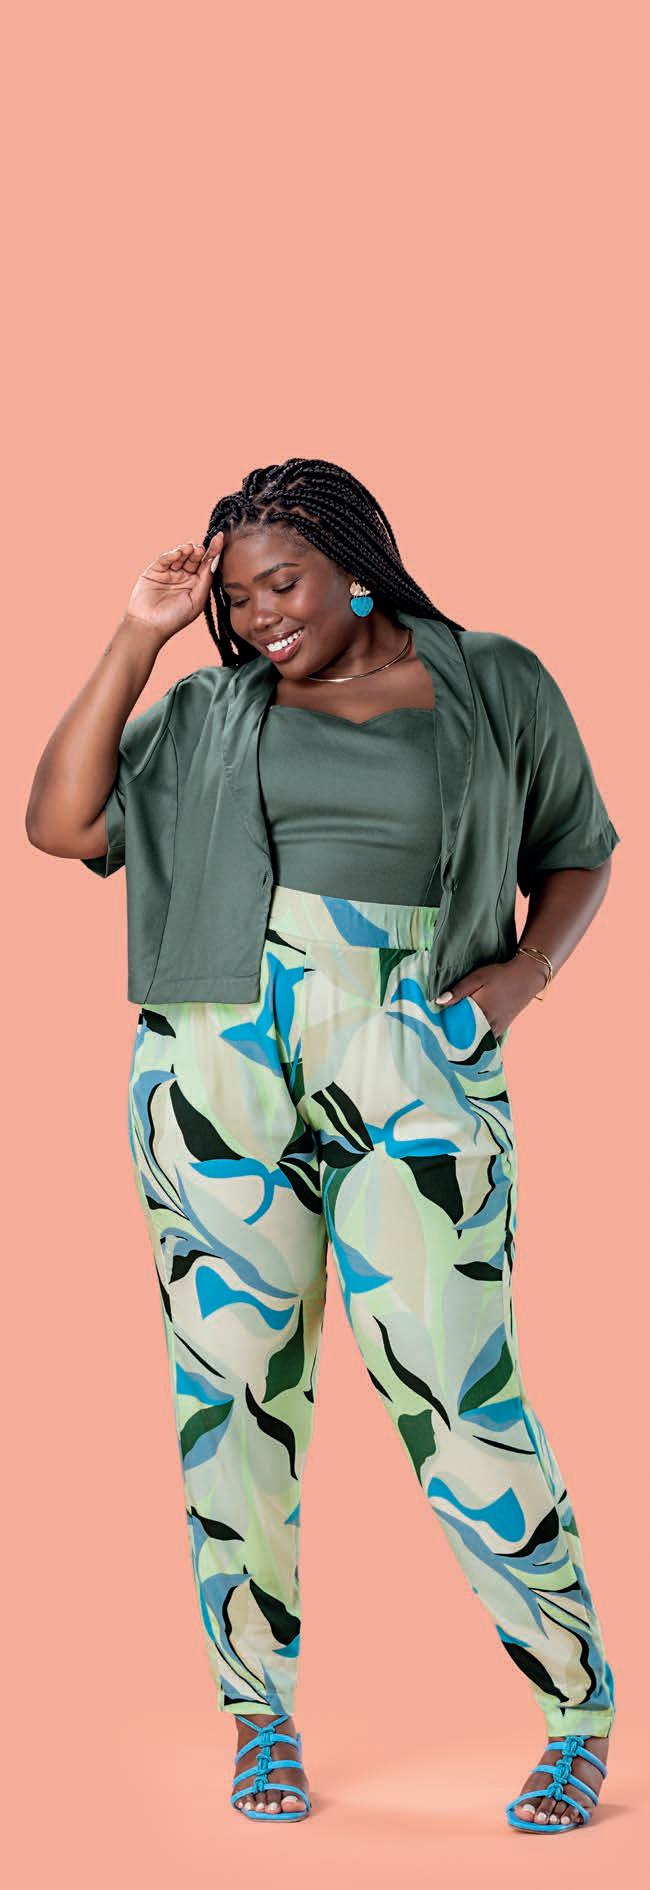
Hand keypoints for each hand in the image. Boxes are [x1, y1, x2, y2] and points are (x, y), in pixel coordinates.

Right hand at [122, 531, 224, 647]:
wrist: (149, 626)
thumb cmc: (175, 618)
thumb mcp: (196, 601)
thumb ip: (205, 581)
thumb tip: (214, 561)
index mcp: (196, 584)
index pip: (207, 564)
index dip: (214, 551)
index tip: (220, 538)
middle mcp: (184, 576)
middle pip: (194, 558)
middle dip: (199, 551)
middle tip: (200, 549)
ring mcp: (169, 573)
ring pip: (180, 556)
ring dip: (186, 550)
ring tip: (190, 549)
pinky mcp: (155, 571)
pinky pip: (165, 559)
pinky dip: (171, 555)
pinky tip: (177, 554)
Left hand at [436, 951, 547, 1038]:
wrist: (527, 977)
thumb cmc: (500, 975)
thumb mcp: (478, 977)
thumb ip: (459, 990)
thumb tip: (438, 1002)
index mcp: (480, 1011)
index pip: (456, 1026)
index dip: (443, 1031)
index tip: (431, 1033)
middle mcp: (488, 1024)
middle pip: (465, 1038)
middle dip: (452, 1040)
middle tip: (437, 1041)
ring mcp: (497, 1028)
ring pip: (476, 1042)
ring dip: (464, 1043)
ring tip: (449, 1044)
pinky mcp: (502, 1029)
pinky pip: (486, 1041)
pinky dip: (476, 1043)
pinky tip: (468, 1042)